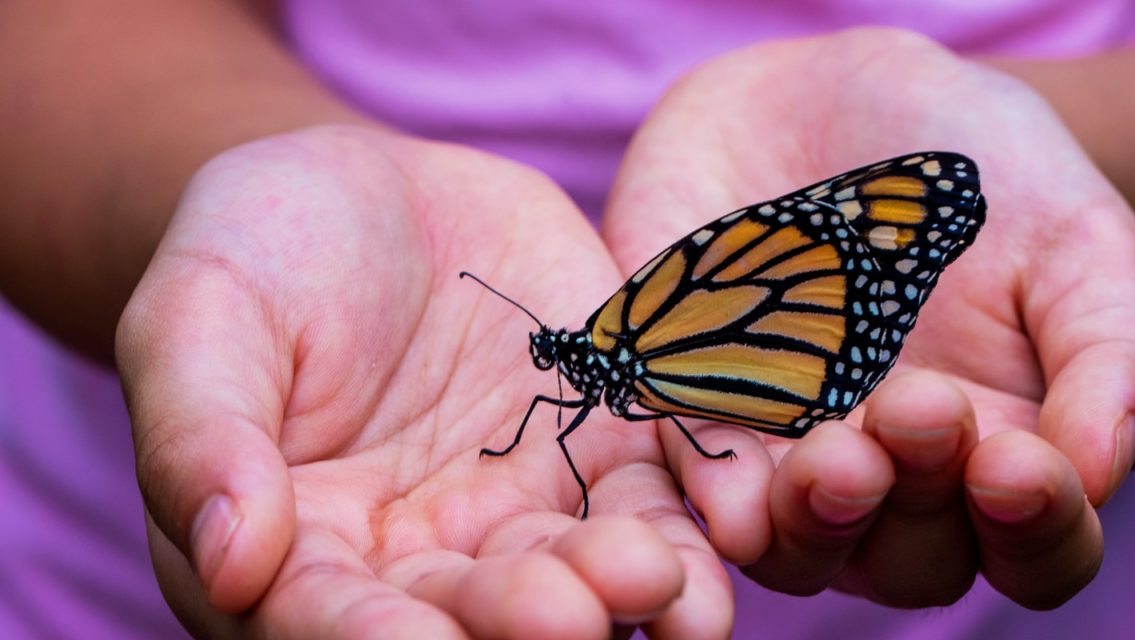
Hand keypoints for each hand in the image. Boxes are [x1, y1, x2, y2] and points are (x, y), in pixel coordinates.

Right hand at [117, 126, 731, 637]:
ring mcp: (522, 508)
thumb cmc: (255, 253)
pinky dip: (690, 517)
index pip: (329, 621)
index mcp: (302, 552)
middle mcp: (421, 558)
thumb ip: (203, 436)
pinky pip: (653, 493)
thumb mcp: (198, 319)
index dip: (371, 638)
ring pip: (577, 572)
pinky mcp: (604, 448)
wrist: (369, 192)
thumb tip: (227, 561)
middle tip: (571, 617)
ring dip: (624, 589)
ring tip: (662, 579)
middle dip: (524, 622)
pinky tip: (725, 531)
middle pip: (473, 614)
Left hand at [603, 28, 1134, 608]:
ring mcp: (788, 457)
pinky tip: (730, 495)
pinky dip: (711, 493)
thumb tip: (1101, 474)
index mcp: (1005, 458)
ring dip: (815, 522)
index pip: (1038, 550)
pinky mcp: (693, 411)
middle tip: (917, 407)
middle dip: (916, 504)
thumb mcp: (1082, 246)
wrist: (846, 99)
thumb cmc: (992, 181)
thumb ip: (1113, 359)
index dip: (1037, 531)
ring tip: (834, 459)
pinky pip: (693, 477)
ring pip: (796, 547)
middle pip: (911, 562)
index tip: (1019, 465)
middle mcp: (895, 483)